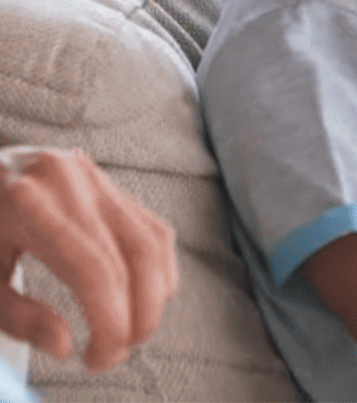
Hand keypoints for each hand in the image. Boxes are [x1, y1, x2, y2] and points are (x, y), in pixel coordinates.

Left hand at [0, 147, 177, 370]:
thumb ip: (19, 316)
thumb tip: (65, 346)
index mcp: (30, 202)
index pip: (94, 268)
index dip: (109, 320)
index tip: (99, 358)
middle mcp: (73, 181)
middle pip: (134, 256)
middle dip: (136, 316)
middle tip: (112, 355)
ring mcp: (96, 178)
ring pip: (152, 242)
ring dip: (153, 297)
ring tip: (127, 332)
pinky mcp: (110, 185)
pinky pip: (151, 229)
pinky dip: (156, 271)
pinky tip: (139, 299)